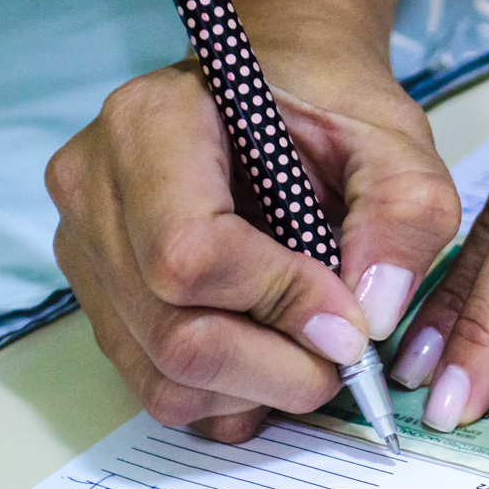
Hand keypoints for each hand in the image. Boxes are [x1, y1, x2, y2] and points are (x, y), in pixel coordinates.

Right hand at [46, 1, 458, 441]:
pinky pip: (158, 390)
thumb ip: (402, 214)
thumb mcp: (391, 140)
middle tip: (344, 355)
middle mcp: (95, 189)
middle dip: (278, 368)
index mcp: (150, 123)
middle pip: (174, 334)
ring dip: (258, 390)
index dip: (280, 304)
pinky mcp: (100, 303)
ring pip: (164, 379)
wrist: (278, 90)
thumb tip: (374, 315)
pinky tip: (271, 353)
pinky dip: (230, 397)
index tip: (352, 321)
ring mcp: (86, 252)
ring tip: (310, 347)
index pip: (190, 252)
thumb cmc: (325, 108)